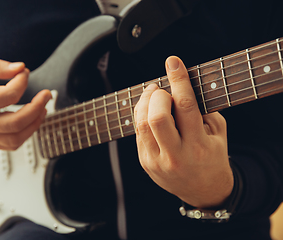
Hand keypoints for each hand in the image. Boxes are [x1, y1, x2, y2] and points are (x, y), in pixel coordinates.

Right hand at [0, 56, 51, 149]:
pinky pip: (12, 144)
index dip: (22, 81)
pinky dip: (27, 133)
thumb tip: (20, 68)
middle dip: (37, 108)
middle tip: (47, 94)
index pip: (8, 96)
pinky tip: (33, 119)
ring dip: (36, 123)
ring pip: (16, 138)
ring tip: (43, 108)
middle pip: (16, 123)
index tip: (24, 72)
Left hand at [134, 56, 232, 208]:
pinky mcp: (145, 162)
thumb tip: (180, 85)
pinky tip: (150, 111)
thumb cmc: (212, 155)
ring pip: (141, 124)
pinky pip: (137, 132)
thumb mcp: (218, 132)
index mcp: (199, 146)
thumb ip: (203, 109)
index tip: (173, 61)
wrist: (203, 190)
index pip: (186, 106)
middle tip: (162, 89)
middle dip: (157, 95)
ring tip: (154, 94)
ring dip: (145, 102)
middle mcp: (176, 155)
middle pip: (157, 117)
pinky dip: (142, 115)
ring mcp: (157, 161)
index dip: (179, 80)